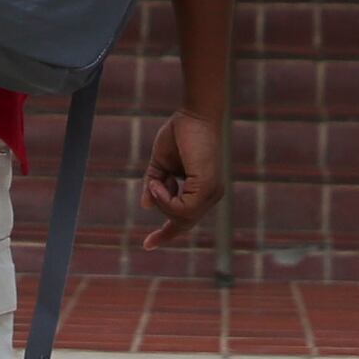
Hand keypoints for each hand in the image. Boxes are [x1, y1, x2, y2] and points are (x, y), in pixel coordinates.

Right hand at [139, 111, 224, 244]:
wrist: (194, 114)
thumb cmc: (180, 134)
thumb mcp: (161, 164)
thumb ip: (155, 185)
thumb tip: (147, 205)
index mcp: (202, 190)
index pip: (186, 219)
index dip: (167, 233)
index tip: (148, 245)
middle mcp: (210, 194)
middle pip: (183, 222)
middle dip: (165, 230)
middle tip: (148, 235)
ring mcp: (211, 192)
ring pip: (182, 217)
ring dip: (163, 203)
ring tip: (154, 182)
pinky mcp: (207, 187)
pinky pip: (182, 208)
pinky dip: (166, 199)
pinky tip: (159, 182)